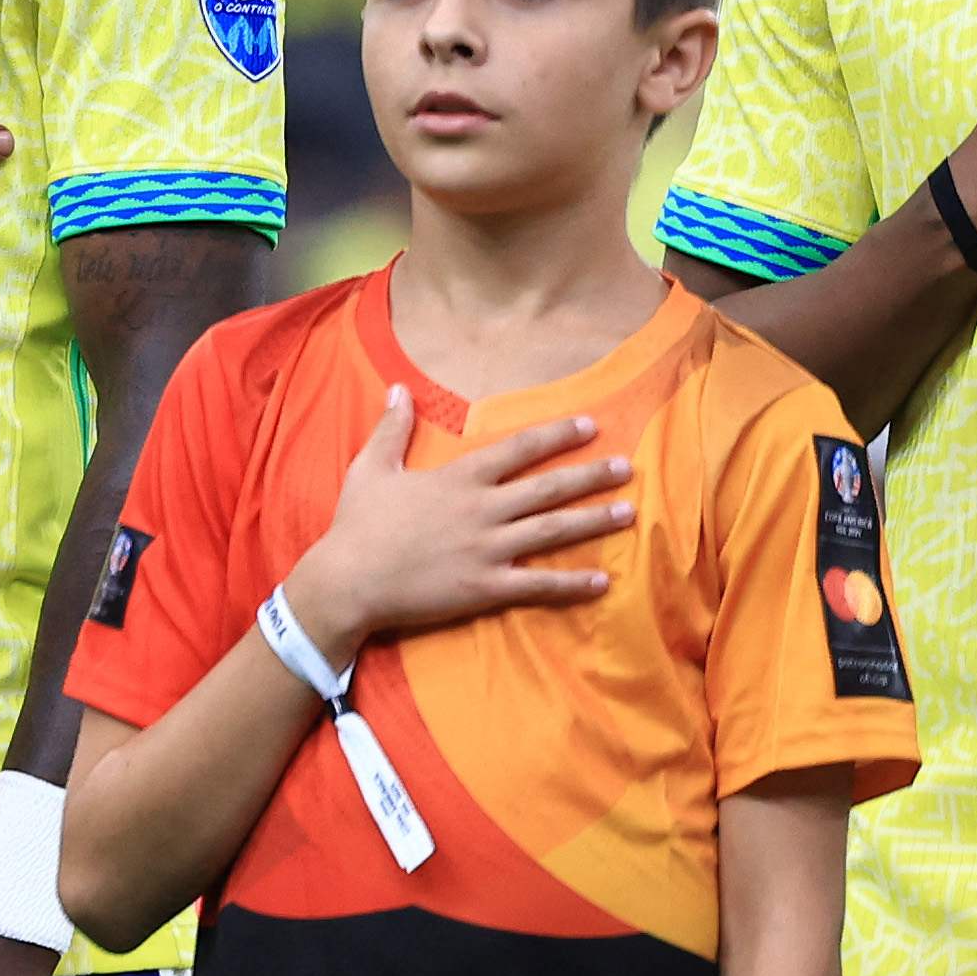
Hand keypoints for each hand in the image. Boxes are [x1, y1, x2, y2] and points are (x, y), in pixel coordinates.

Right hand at [279, 390, 629, 671]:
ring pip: (552, 532)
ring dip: (593, 521)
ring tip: (628, 513)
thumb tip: (399, 387)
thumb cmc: (357, 525)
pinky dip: (572, 583)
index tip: (590, 426)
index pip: (519, 449)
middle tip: (627, 468)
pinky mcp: (486, 588)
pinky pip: (538, 585)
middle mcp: (482, 510)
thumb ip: (392, 428)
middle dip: (591, 476)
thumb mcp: (370, 467)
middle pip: (548, 488)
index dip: (557, 435)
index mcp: (459, 479)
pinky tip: (602, 581)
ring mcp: (487, 550)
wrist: (348, 581)